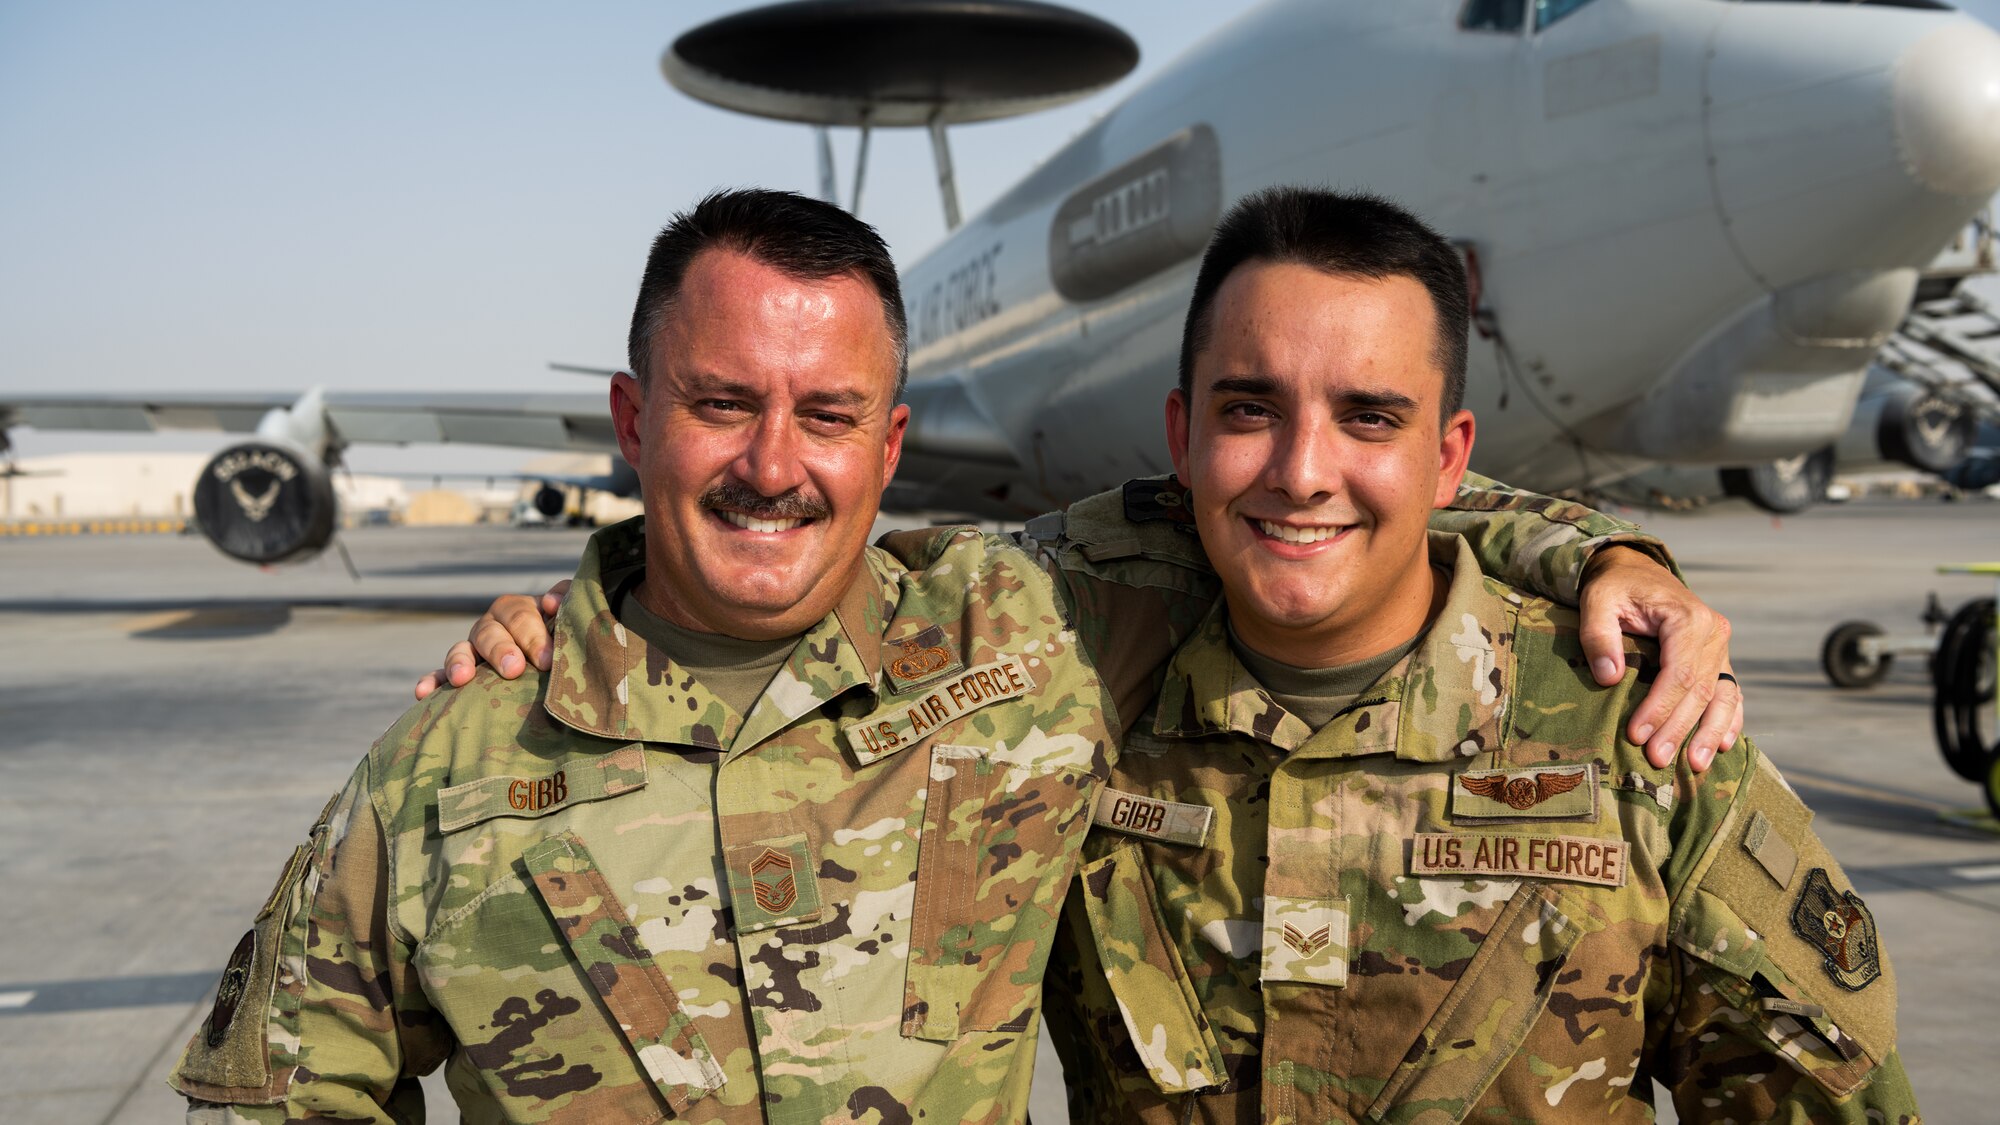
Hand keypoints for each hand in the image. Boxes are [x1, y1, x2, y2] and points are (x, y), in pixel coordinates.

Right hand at [414, 581, 570, 699]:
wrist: (556, 659)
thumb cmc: (567, 636)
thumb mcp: (572, 614)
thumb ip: (568, 599)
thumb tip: (550, 601)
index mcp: (519, 610)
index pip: (521, 616)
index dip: (533, 636)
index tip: (547, 661)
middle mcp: (493, 626)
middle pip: (490, 632)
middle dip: (501, 650)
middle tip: (514, 670)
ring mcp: (474, 649)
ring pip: (462, 650)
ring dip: (460, 662)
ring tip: (462, 678)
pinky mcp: (460, 672)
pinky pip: (441, 675)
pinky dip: (432, 681)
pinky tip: (423, 693)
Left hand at [1576, 547, 1739, 771]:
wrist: (1636, 571)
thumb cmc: (1615, 588)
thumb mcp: (1597, 600)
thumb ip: (1599, 635)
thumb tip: (1609, 677)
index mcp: (1688, 618)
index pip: (1678, 673)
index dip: (1659, 708)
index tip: (1637, 735)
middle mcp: (1714, 633)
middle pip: (1700, 691)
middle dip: (1678, 729)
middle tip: (1657, 760)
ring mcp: (1721, 648)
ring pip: (1723, 697)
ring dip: (1709, 733)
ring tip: (1695, 766)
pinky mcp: (1719, 659)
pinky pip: (1732, 693)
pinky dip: (1729, 720)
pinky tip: (1722, 746)